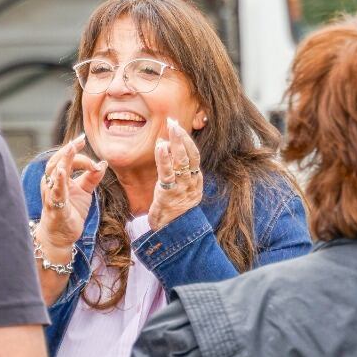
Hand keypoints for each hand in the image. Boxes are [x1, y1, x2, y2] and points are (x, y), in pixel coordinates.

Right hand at [37, 136, 106, 252]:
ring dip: (63, 160)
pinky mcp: (55, 207)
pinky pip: (55, 193)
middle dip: (68, 150)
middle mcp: (51, 184)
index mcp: (58, 178)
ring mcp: (51, 195)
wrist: (60, 236)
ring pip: (54, 174)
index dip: (76, 151)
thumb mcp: (84, 192)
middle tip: (78, 140)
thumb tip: (104, 163)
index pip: (67, 160)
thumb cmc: (70, 211)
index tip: (84, 139)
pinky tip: (62, 172)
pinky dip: (58, 182)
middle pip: (57, 161)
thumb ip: (92, 178)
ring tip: (70, 148)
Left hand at [147, 118, 203, 232]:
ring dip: (176, 143)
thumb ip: (172, 168)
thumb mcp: (177, 189)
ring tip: (170, 128)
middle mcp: (192, 183)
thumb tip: (165, 144)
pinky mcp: (169, 194)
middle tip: (173, 122)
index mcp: (195, 182)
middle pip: (191, 156)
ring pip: (182, 162)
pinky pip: (168, 173)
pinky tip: (161, 146)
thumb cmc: (172, 210)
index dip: (187, 140)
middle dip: (182, 137)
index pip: (194, 157)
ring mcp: (181, 189)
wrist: (171, 234)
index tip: (178, 127)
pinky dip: (164, 158)